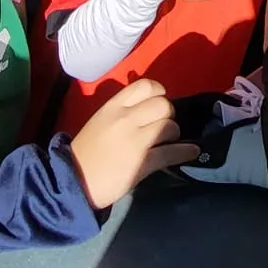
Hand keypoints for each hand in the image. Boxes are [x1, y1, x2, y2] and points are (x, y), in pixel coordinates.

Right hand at [68, 79, 198, 208]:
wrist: (75, 181)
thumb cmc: (87, 152)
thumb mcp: (101, 121)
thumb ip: (122, 111)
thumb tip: (148, 107)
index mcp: (113, 106)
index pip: (145, 86)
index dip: (159, 92)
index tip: (159, 101)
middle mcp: (125, 118)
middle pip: (163, 104)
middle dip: (168, 115)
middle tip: (163, 126)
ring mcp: (135, 140)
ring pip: (169, 125)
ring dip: (173, 133)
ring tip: (169, 140)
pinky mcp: (142, 162)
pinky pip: (171, 152)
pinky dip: (185, 152)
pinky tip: (192, 152)